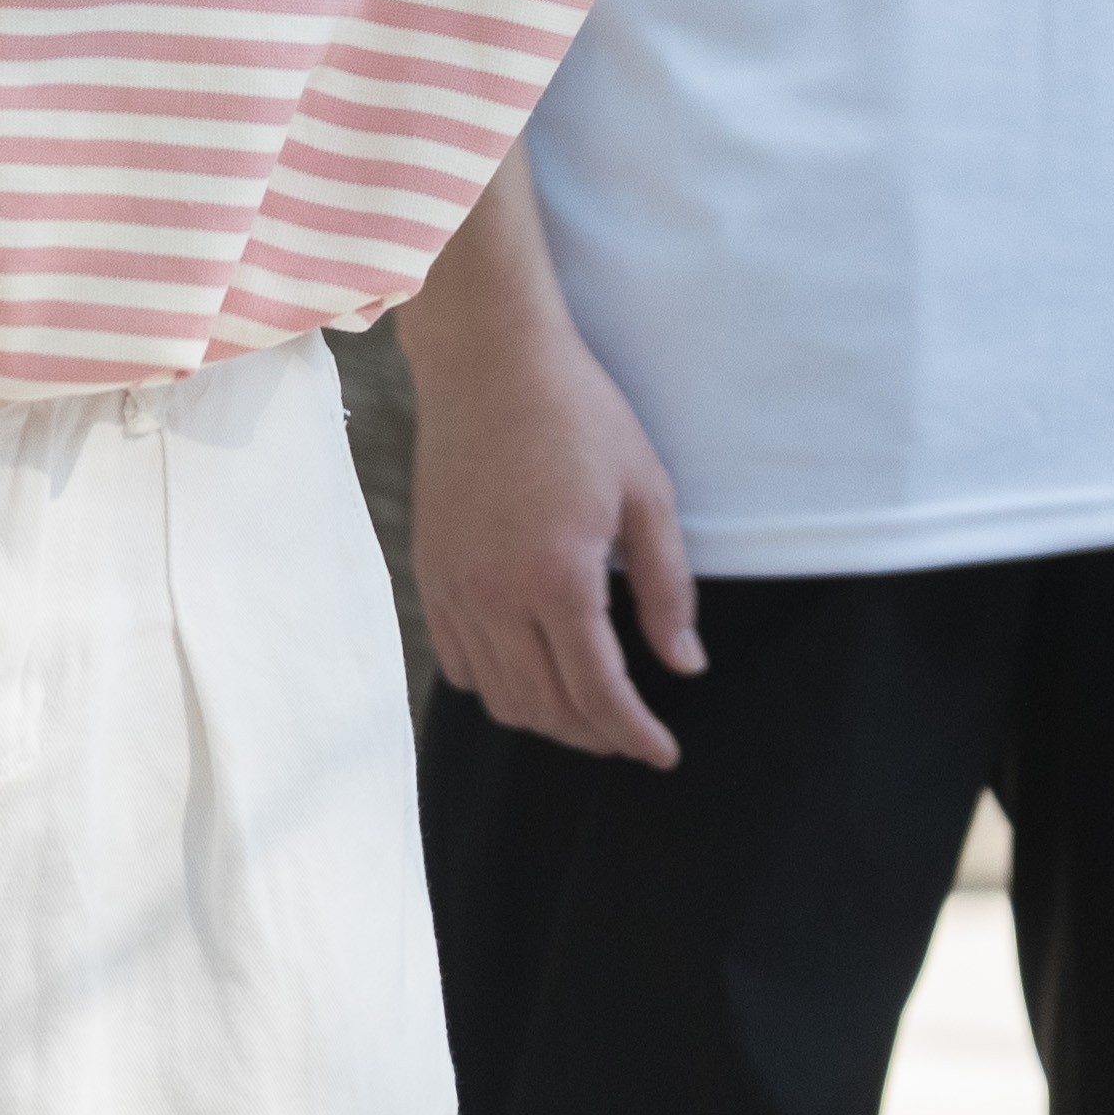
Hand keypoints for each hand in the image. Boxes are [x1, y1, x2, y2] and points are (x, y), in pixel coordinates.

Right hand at [411, 289, 703, 764]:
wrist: (487, 360)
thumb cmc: (578, 414)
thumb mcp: (647, 492)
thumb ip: (666, 588)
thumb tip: (683, 666)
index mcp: (559, 577)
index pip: (599, 693)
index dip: (635, 734)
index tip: (664, 754)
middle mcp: (496, 596)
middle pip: (546, 707)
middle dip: (596, 736)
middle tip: (633, 735)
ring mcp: (454, 589)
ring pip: (498, 696)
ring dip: (547, 720)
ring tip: (588, 712)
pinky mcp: (429, 575)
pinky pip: (458, 664)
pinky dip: (496, 688)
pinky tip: (530, 673)